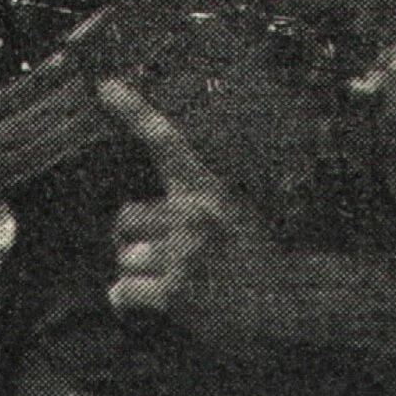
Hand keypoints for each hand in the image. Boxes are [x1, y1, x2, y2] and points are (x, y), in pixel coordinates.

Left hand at [100, 78, 278, 337]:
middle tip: (164, 257)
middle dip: (134, 239)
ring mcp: (184, 253)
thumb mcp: (236, 219)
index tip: (105, 85)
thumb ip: (195, 207)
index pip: (166, 142)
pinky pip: (122, 291)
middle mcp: (194, 215)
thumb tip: (138, 219)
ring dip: (140, 275)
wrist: (290, 309)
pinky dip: (130, 301)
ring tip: (178, 285)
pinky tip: (158, 304)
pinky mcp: (175, 292)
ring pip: (125, 258)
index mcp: (210, 192)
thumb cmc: (259, 268)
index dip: (133, 110)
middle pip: (125, 217)